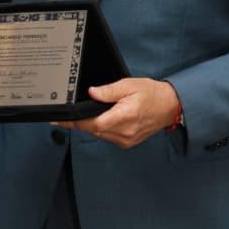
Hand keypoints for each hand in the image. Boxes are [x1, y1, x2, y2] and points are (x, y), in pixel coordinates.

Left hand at [53, 78, 178, 148]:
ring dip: (91, 125)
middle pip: (93, 130)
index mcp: (124, 117)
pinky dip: (101, 128)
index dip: (73, 122)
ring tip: (88, 112)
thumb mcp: (129, 85)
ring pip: (99, 134)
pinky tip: (102, 118)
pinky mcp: (127, 143)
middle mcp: (124, 132)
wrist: (170, 107)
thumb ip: (109, 90)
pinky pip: (107, 137)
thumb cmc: (151, 94)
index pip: (92, 123)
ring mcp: (125, 140)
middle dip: (80, 122)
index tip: (58, 120)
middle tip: (68, 113)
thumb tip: (91, 92)